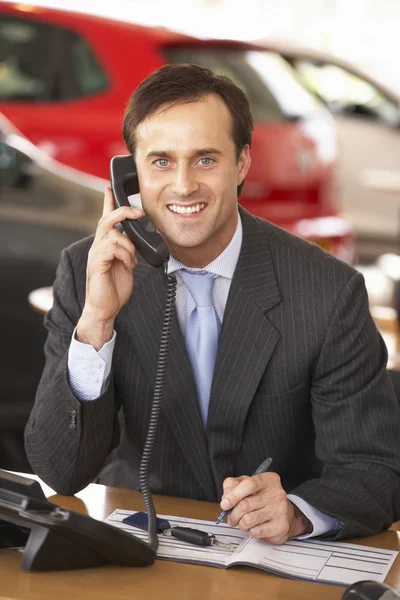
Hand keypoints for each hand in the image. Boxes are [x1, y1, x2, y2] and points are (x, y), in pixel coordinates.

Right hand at [76, 186, 142, 349]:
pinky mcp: (97, 263)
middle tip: (139, 213)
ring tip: (132, 261)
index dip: (107, 202)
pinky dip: (125, 254)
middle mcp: (98, 246)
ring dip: (129, 245)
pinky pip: (112, 247)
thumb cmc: (114, 289)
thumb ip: (130, 251)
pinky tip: (128, 265)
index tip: (109, 187)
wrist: (105, 309)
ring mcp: (96, 254)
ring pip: (113, 233)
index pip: (105, 218)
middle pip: (107, 219)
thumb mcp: (127, 265)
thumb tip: (139, 241)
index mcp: (106, 245)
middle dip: (124, 212)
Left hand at [220, 473, 311, 544]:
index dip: (233, 495)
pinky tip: (254, 527)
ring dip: (241, 524)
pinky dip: (250, 531)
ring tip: (243, 522)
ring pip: (249, 520)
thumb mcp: (247, 484)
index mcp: (269, 480)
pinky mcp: (281, 526)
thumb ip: (233, 486)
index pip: (249, 484)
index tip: (224, 504)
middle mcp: (277, 493)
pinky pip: (256, 532)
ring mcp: (280, 510)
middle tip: (232, 518)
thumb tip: (226, 498)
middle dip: (233, 514)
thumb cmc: (262, 498)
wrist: (285, 514)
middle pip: (246, 505)